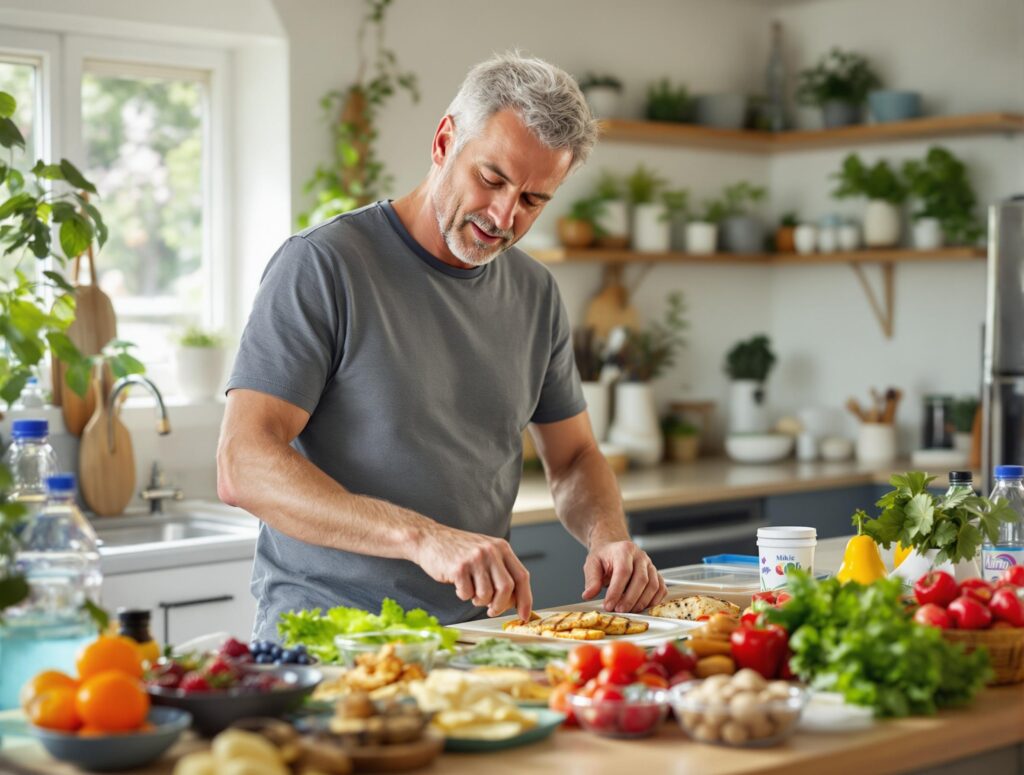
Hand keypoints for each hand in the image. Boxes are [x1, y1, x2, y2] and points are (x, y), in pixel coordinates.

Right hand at [414, 525, 532, 620]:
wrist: (430, 539)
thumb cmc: (459, 550)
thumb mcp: (486, 552)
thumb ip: (501, 571)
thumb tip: (516, 601)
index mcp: (501, 547)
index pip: (521, 576)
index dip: (525, 599)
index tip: (524, 615)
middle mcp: (491, 551)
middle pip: (507, 588)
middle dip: (501, 605)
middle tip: (492, 610)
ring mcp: (475, 559)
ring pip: (486, 594)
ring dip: (479, 600)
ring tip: (471, 591)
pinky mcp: (458, 568)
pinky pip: (467, 594)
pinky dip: (463, 595)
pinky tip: (458, 584)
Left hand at [582, 540, 665, 612]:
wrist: (614, 550)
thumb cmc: (604, 557)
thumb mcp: (592, 564)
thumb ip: (591, 579)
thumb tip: (588, 594)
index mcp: (624, 550)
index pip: (623, 572)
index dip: (616, 591)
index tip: (609, 605)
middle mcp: (640, 556)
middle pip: (641, 580)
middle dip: (630, 599)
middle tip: (619, 610)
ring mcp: (650, 565)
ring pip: (653, 585)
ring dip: (642, 602)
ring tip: (628, 610)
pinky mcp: (656, 574)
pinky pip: (661, 588)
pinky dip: (654, 600)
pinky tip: (642, 607)